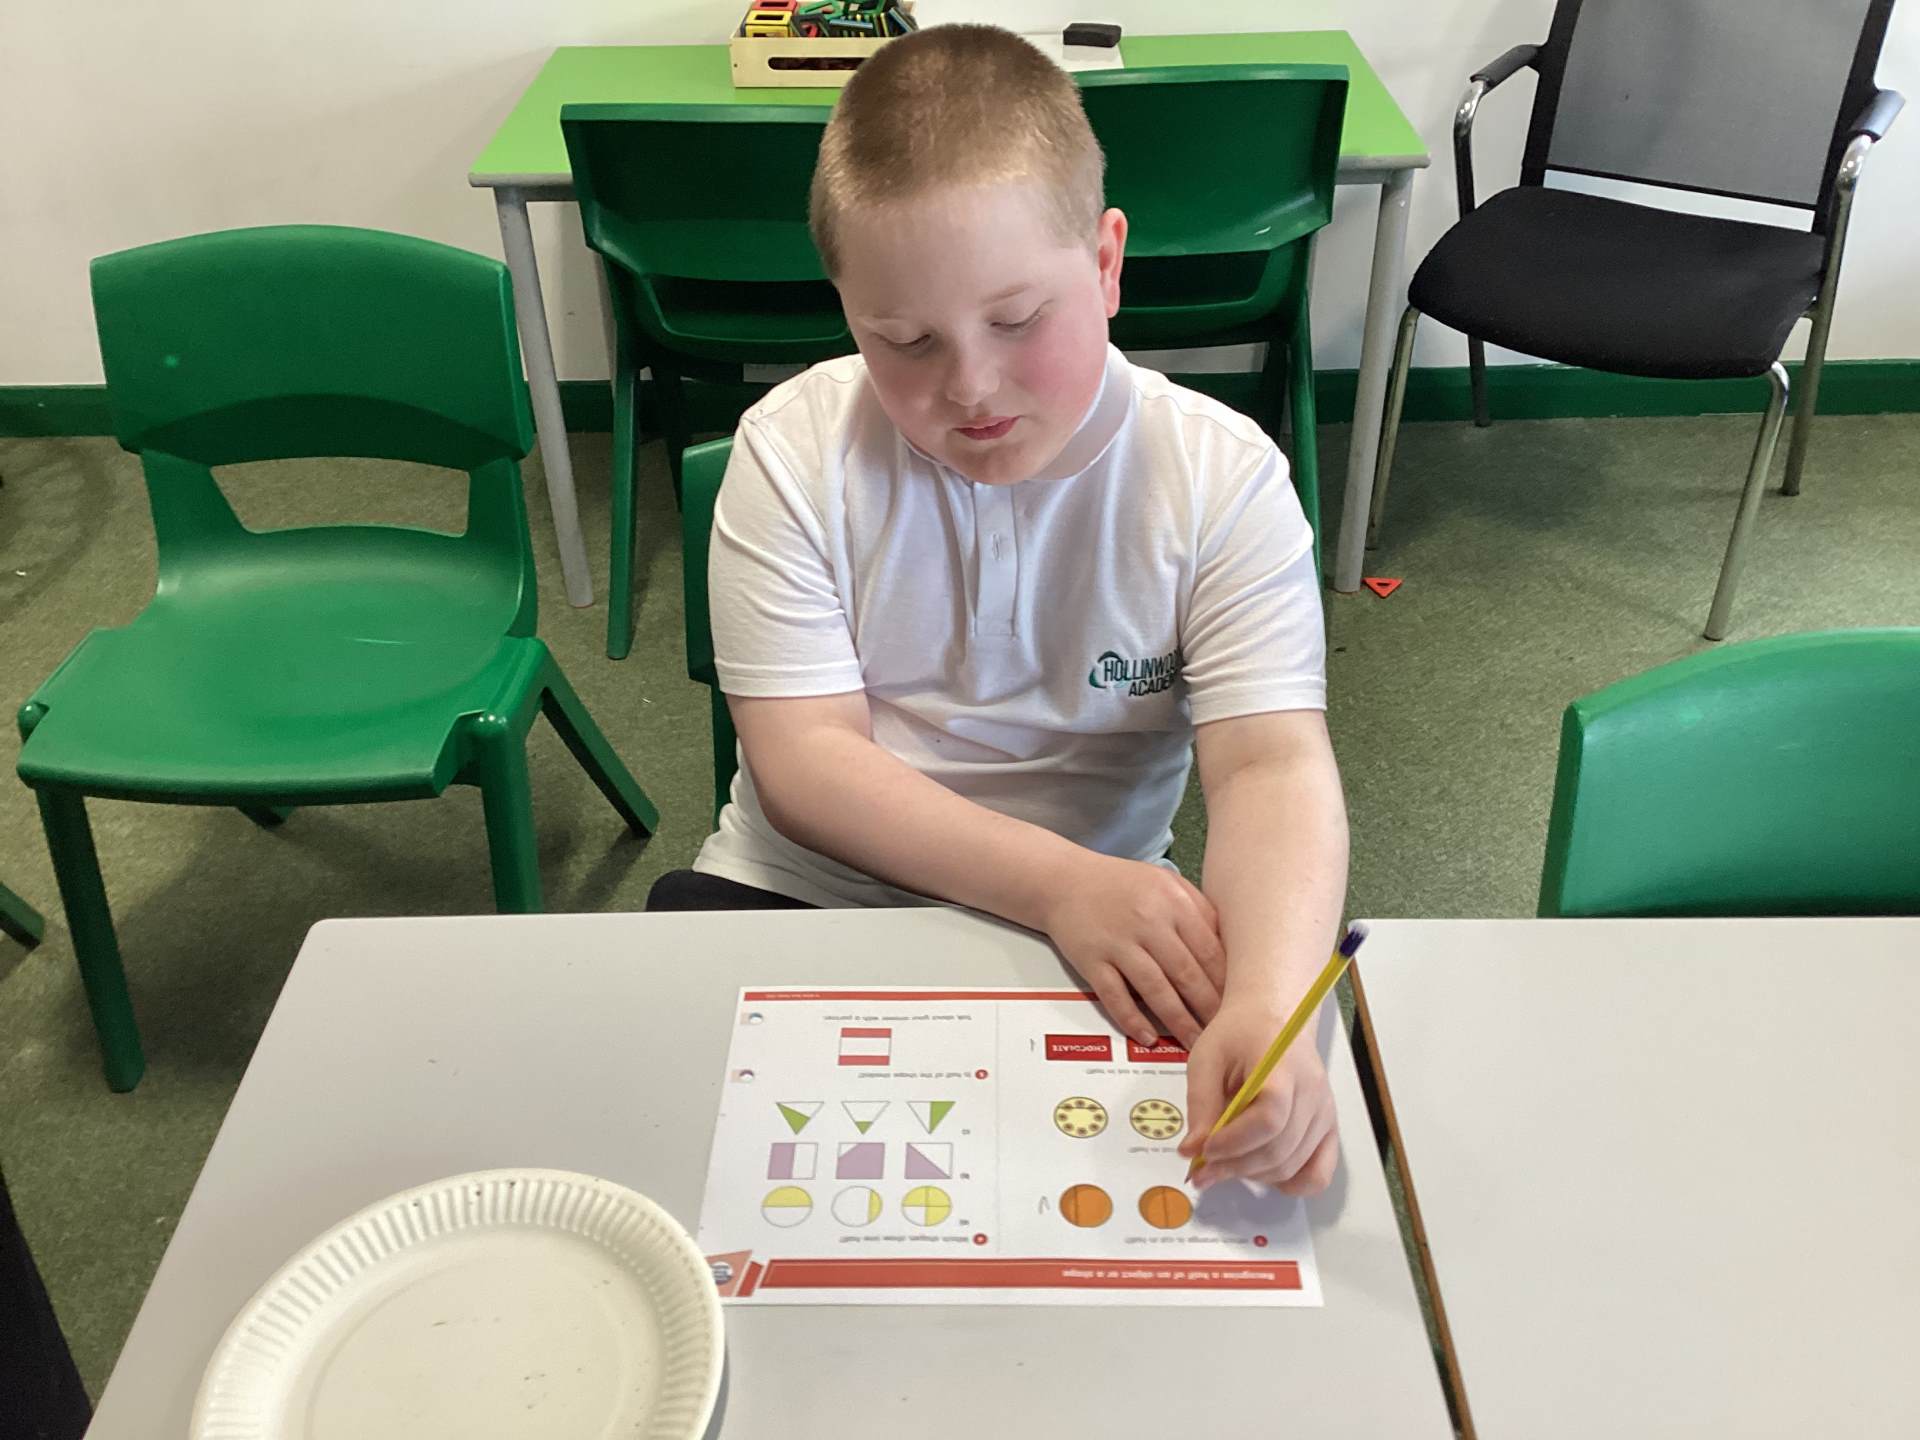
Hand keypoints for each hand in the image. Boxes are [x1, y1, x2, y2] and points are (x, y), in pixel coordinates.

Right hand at [1039, 853, 1225, 1047]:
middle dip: (1210, 1010)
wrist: (1064, 880)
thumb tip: (1231, 953)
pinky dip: (1132, 1019)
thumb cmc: (1121, 885)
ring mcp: (1118, 942)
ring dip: (1179, 1022)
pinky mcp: (1092, 960)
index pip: (1211, 952)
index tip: (1241, 1006)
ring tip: (1197, 1044)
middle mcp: (1148, 921)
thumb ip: (1199, 913)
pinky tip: (1148, 1036)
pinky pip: (1115, 996)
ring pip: (1156, 990)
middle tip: (1226, 1034)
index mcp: (1173, 902)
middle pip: (1188, 974)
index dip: (1229, 984)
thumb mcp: (1167, 884)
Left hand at [1180, 999, 1338, 1195]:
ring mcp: (1325, 1114)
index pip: (1269, 1118)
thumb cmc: (1239, 1034)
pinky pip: (1319, 1173)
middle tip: (1200, 1171)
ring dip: (1253, 1175)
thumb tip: (1192, 1151)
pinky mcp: (1328, 1128)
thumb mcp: (1207, 1057)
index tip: (1204, 1149)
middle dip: (1235, 1167)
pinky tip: (1260, 1173)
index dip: (1235, 1142)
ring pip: (1293, 1166)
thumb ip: (1200, 1104)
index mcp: (1282, 1067)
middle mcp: (1313, 1094)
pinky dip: (1290, 1184)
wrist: (1276, 1018)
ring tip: (1223, 1166)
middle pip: (1279, 1149)